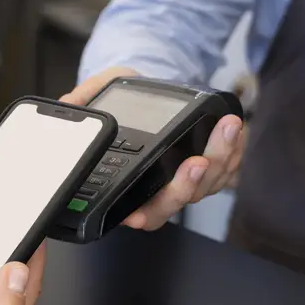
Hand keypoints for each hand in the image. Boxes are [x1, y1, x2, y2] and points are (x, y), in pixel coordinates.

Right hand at [62, 66, 245, 230]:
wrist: (148, 88)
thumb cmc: (123, 99)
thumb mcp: (99, 90)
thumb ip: (84, 97)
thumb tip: (69, 103)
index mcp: (128, 182)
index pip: (134, 210)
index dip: (139, 216)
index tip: (137, 216)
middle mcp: (158, 188)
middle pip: (174, 203)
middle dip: (187, 186)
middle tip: (196, 163)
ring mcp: (185, 180)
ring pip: (206, 186)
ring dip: (220, 160)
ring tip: (226, 128)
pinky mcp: (210, 166)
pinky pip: (226, 169)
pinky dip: (235, 152)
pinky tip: (235, 132)